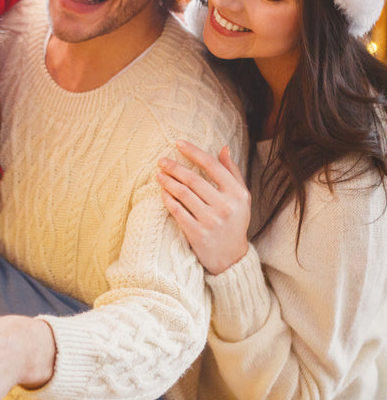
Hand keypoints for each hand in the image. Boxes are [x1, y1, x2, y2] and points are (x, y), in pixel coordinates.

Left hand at [157, 140, 250, 274]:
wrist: (231, 256)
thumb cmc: (234, 221)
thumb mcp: (241, 197)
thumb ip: (232, 172)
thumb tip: (223, 148)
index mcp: (237, 193)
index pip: (212, 166)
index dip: (194, 152)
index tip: (178, 143)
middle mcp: (225, 206)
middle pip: (194, 179)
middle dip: (175, 167)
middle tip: (162, 160)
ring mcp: (211, 221)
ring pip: (183, 194)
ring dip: (168, 181)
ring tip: (159, 174)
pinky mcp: (197, 233)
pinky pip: (177, 211)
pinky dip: (168, 199)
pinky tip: (162, 191)